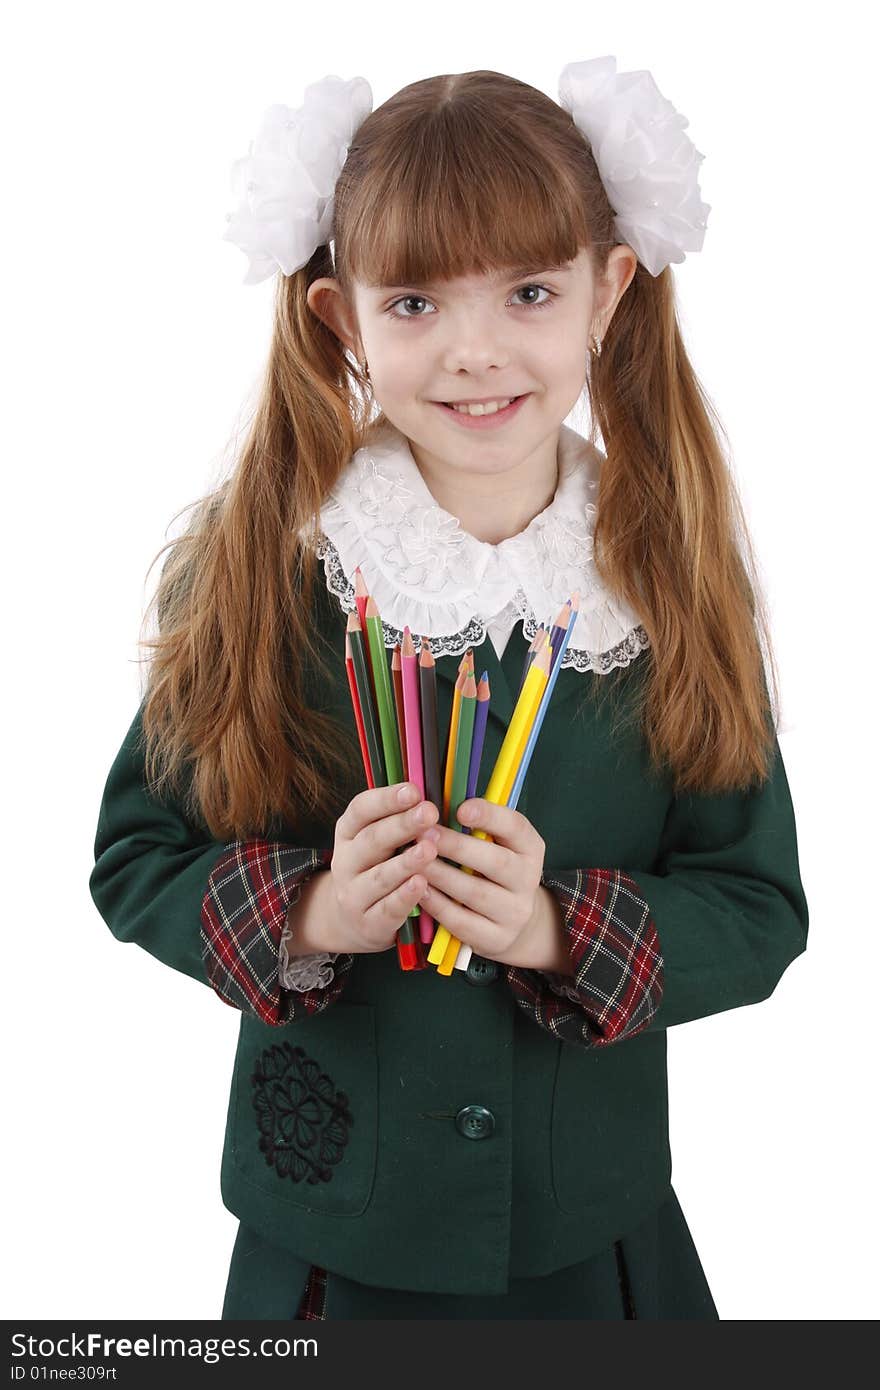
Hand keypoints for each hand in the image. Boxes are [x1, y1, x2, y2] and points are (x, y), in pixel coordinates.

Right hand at [329, 782, 440, 953]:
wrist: (350, 920)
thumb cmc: (376, 868)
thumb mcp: (379, 841)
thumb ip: (399, 819)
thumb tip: (433, 796)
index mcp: (349, 832)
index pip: (361, 810)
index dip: (386, 799)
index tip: (413, 790)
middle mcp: (346, 861)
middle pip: (371, 839)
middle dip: (401, 825)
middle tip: (429, 812)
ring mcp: (353, 893)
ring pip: (379, 876)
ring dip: (405, 862)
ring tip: (429, 849)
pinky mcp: (367, 922)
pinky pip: (387, 908)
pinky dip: (404, 896)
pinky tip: (421, 884)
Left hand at [415, 799, 545, 966]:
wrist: (510, 920)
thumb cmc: (490, 869)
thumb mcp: (493, 843)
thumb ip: (472, 824)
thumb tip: (435, 798)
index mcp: (530, 848)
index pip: (516, 827)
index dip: (490, 816)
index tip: (461, 809)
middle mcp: (528, 880)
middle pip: (496, 862)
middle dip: (456, 846)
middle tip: (423, 834)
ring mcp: (515, 912)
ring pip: (476, 893)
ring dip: (441, 875)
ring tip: (413, 860)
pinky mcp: (496, 939)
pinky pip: (463, 922)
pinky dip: (438, 905)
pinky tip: (418, 890)